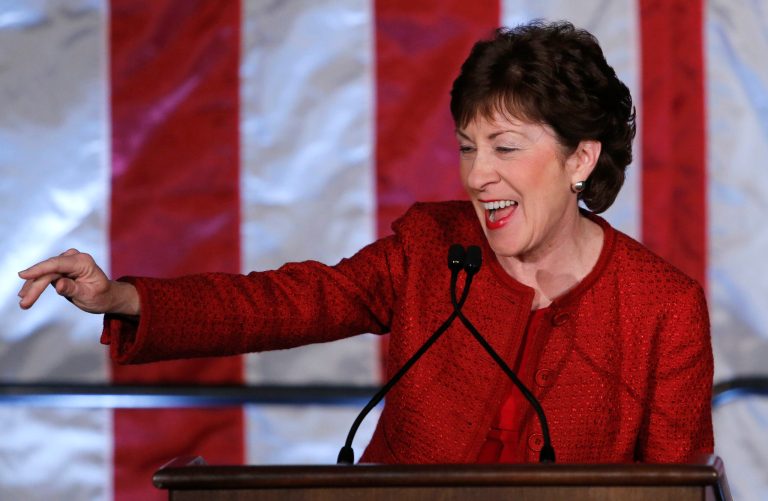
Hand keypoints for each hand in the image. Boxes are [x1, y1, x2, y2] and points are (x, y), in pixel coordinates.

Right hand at [17, 249, 139, 315]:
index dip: (39, 269)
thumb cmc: (101, 296)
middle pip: (48, 271)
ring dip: (32, 288)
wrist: (107, 296)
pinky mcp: (60, 270)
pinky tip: (26, 294)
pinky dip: (36, 286)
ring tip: (23, 303)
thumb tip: (58, 284)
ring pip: (43, 274)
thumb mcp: (89, 295)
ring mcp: (66, 262)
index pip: (57, 264)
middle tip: (24, 303)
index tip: (23, 275)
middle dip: (34, 287)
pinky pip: (44, 276)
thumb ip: (73, 289)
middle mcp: (73, 258)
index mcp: (83, 262)